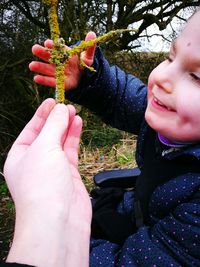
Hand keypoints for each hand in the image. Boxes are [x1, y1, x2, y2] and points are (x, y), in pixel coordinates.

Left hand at [4, 99, 90, 266]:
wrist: (58, 220)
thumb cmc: (42, 185)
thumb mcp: (44, 147)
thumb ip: (54, 126)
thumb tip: (61, 109)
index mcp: (20, 156)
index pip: (31, 129)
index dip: (42, 114)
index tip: (53, 100)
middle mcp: (35, 162)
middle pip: (46, 134)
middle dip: (56, 119)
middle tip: (67, 105)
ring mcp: (53, 168)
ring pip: (60, 141)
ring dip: (67, 126)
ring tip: (74, 112)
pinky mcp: (69, 174)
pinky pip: (70, 151)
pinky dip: (74, 137)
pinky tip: (78, 124)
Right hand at [29, 32, 95, 89]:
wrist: (85, 78)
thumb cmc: (84, 65)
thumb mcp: (88, 57)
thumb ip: (89, 47)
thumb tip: (92, 34)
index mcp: (66, 54)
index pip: (59, 49)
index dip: (53, 46)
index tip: (48, 42)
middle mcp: (60, 62)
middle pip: (50, 57)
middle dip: (42, 53)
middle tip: (34, 49)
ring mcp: (58, 72)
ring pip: (48, 69)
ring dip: (39, 67)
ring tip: (31, 65)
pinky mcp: (60, 83)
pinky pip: (51, 82)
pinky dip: (44, 80)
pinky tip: (36, 78)